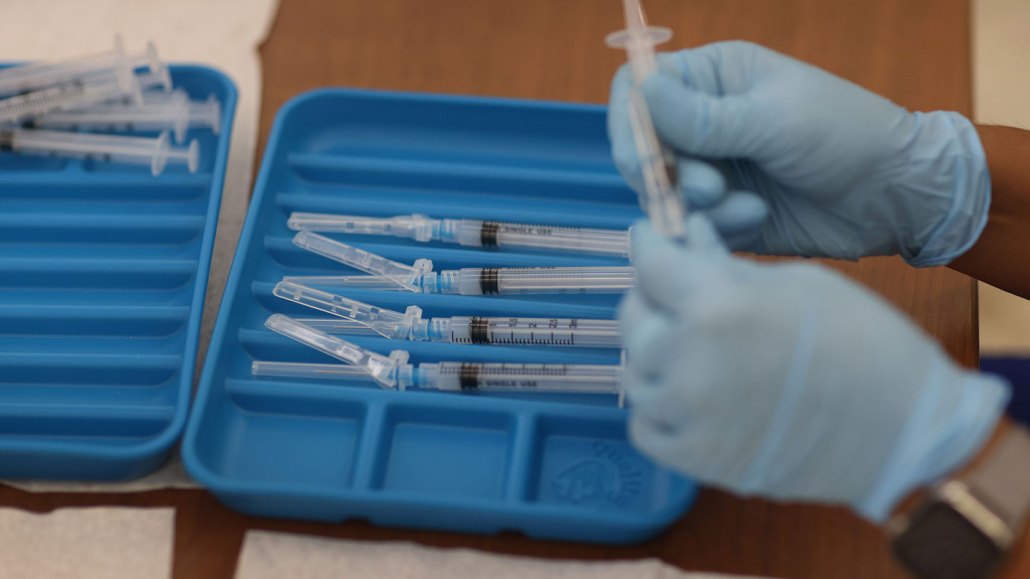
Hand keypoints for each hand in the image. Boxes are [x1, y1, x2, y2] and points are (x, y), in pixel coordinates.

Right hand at [609, 41, 989, 265]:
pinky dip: (717, 228)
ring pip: (663, 194)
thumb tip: (641, 89)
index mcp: (714, 78)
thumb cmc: (845, 136)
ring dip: (699, 207)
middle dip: (669, 175)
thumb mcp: (774, 120)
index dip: (629, 124)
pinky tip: (758, 220)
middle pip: (641, 149)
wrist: (894, 197)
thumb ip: (704, 117)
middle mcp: (703, 122)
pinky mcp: (723, 212)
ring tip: (750, 209)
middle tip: (709, 189)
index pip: (638, 89)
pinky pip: (691, 225)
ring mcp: (712, 168)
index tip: (645, 159)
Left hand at [620, 216, 1008, 520]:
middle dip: (651, 300)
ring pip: (636, 374)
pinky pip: (644, 425)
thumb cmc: (863, 342)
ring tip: (693, 349)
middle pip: (633, 319)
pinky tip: (690, 395)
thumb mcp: (796, 282)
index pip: (650, 264)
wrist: (904, 430)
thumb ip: (727, 265)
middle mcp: (689, 359)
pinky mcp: (694, 460)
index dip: (649, 246)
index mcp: (717, 305)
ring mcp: (687, 415)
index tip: (650, 241)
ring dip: (656, 357)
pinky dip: (659, 408)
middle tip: (676, 297)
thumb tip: (689, 236)